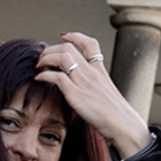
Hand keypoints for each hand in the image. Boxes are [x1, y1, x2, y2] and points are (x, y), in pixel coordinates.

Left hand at [34, 32, 149, 158]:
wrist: (122, 125)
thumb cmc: (114, 114)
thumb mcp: (105, 93)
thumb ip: (94, 86)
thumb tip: (80, 88)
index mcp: (100, 71)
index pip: (90, 43)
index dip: (75, 36)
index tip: (63, 35)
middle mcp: (92, 72)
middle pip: (69, 48)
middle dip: (51, 49)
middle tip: (41, 57)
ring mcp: (84, 82)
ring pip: (62, 57)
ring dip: (46, 59)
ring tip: (38, 66)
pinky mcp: (76, 94)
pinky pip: (57, 77)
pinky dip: (44, 75)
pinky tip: (38, 78)